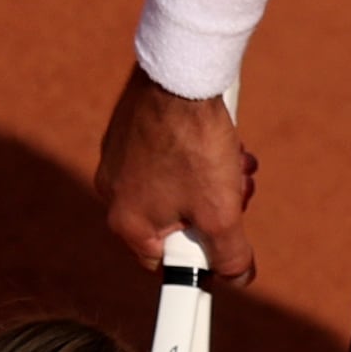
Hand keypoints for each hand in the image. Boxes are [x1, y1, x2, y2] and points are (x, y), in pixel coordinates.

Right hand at [91, 65, 260, 284]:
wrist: (181, 73)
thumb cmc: (195, 144)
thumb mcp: (222, 212)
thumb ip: (230, 255)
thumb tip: (238, 278)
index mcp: (126, 221)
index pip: (163, 262)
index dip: (200, 257)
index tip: (222, 246)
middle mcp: (112, 192)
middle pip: (174, 222)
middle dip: (211, 210)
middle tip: (236, 192)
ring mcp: (119, 158)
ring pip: (175, 186)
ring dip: (209, 180)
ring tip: (233, 161)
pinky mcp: (129, 131)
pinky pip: (165, 157)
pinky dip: (192, 154)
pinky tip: (216, 138)